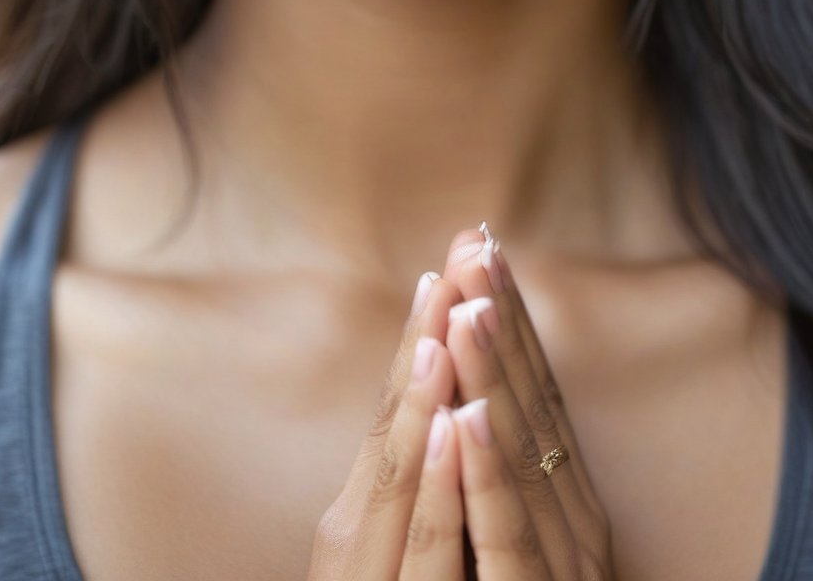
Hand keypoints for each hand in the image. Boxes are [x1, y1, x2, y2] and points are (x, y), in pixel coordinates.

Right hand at [306, 266, 471, 578]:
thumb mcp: (389, 544)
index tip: (451, 264)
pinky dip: (436, 487)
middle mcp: (356, 527)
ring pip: (398, 475)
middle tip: (456, 261)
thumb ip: (407, 486)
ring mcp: (370, 572)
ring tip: (445, 330)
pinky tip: (450, 432)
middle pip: (391, 420)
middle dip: (426, 338)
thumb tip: (447, 406)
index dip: (424, 335)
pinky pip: (423, 547)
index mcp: (361, 507)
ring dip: (423, 396)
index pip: (393, 406)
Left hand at [440, 227, 616, 579]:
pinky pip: (505, 539)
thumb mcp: (521, 548)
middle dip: (501, 322)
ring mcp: (559, 567)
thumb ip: (516, 486)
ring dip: (492, 378)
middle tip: (475, 243)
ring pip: (520, 459)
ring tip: (466, 303)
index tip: (484, 245)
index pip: (537, 391)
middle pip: (532, 407)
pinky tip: (463, 420)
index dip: (512, 317)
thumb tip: (485, 403)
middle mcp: (574, 525)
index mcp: (568, 505)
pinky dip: (484, 476)